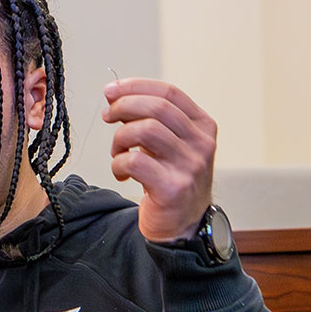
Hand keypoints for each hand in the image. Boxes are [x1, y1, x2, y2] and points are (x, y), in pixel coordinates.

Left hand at [102, 78, 216, 241]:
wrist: (184, 224)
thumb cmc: (172, 179)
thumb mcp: (169, 143)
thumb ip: (149, 119)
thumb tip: (115, 96)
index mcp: (202, 126)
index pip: (169, 92)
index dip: (136, 86)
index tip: (111, 91)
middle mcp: (201, 144)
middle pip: (157, 107)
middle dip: (124, 106)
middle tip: (108, 116)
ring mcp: (190, 166)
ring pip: (145, 130)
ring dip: (120, 137)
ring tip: (117, 151)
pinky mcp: (173, 188)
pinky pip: (135, 161)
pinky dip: (118, 163)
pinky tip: (121, 172)